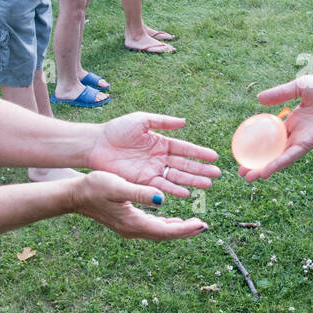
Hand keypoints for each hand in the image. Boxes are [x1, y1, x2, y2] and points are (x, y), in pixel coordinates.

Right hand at [68, 170, 207, 240]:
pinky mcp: (127, 223)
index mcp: (134, 223)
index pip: (166, 230)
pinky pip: (152, 228)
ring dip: (177, 229)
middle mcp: (133, 230)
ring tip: (194, 224)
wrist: (74, 195)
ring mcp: (129, 228)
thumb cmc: (94, 187)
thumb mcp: (118, 186)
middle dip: (186, 231)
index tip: (202, 224)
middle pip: (166, 235)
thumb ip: (140, 192)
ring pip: (160, 232)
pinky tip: (172, 219)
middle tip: (204, 226)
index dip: (186, 229)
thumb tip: (162, 199)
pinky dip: (165, 225)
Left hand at [85, 112, 220, 195]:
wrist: (95, 145)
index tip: (214, 157)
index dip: (199, 153)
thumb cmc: (116, 130)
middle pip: (184, 165)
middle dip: (201, 170)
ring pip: (176, 177)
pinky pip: (161, 186)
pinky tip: (186, 192)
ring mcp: (152, 170)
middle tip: (216, 174)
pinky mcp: (142, 181)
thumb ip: (163, 122)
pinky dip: (174, 190)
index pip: (185, 149)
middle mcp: (159, 158)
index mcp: (161, 142)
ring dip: (192, 181)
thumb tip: (184, 122)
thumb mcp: (141, 120)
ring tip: (207, 185)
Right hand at [237, 75, 312, 180]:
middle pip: (272, 150)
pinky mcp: (309, 144)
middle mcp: (296, 132)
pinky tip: (264, 172)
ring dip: (262, 168)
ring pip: (278, 157)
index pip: (271, 134)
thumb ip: (280, 93)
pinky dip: (277, 164)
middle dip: (256, 161)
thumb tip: (258, 99)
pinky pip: (290, 156)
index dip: (257, 141)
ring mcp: (302, 139)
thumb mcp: (300, 86)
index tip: (243, 147)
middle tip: (240, 170)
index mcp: (293, 118)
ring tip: (246, 178)